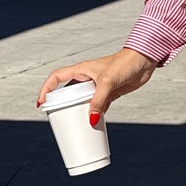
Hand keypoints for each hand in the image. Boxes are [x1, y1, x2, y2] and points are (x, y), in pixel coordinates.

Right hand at [36, 48, 155, 119]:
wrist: (144, 61)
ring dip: (77, 111)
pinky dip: (93, 114)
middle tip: (56, 118)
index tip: (41, 102)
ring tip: (73, 124)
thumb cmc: (125, 64)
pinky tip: (92, 123)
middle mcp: (87, 77)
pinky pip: (97, 105)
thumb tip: (92, 120)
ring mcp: (98, 86)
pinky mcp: (109, 92)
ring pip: (82, 100)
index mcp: (81, 70)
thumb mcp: (108, 83)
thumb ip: (99, 101)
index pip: (56, 77)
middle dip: (61, 104)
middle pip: (67, 92)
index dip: (46, 89)